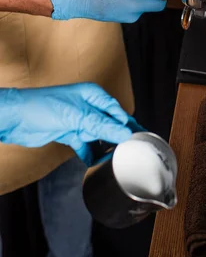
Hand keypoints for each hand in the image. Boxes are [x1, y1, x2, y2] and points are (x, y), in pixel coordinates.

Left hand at [0, 83, 142, 164]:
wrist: (15, 119)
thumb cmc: (42, 107)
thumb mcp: (77, 116)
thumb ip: (102, 126)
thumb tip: (124, 132)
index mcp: (92, 95)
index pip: (116, 111)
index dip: (128, 125)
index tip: (139, 138)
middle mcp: (87, 106)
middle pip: (109, 123)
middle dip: (117, 137)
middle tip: (131, 151)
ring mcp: (77, 119)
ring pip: (97, 135)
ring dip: (103, 147)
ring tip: (114, 159)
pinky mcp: (68, 132)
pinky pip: (84, 144)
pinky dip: (89, 153)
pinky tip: (94, 162)